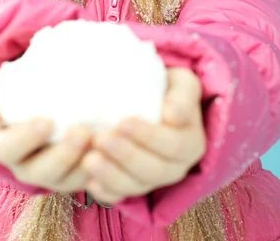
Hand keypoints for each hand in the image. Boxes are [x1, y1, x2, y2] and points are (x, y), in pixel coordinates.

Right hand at [0, 71, 94, 192]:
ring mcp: (54, 173)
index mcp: (5, 145)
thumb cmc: (23, 87)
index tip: (47, 121)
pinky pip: (91, 182)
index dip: (26, 139)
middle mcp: (27, 165)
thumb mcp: (2, 86)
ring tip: (100, 141)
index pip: (7, 149)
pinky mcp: (78, 175)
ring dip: (85, 165)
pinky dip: (102, 170)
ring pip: (68, 181)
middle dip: (62, 155)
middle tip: (82, 132)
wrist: (50, 91)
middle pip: (41, 172)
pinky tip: (114, 152)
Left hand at [80, 68, 205, 205]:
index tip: (124, 122)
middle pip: (153, 171)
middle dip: (125, 156)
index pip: (173, 146)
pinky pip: (118, 196)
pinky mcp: (130, 187)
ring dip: (111, 175)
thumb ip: (184, 95)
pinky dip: (104, 191)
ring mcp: (151, 181)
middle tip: (101, 138)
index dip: (149, 137)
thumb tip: (172, 115)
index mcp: (190, 144)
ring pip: (134, 187)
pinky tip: (90, 180)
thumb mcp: (182, 83)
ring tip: (89, 159)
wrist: (151, 101)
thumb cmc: (166, 90)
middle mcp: (174, 168)